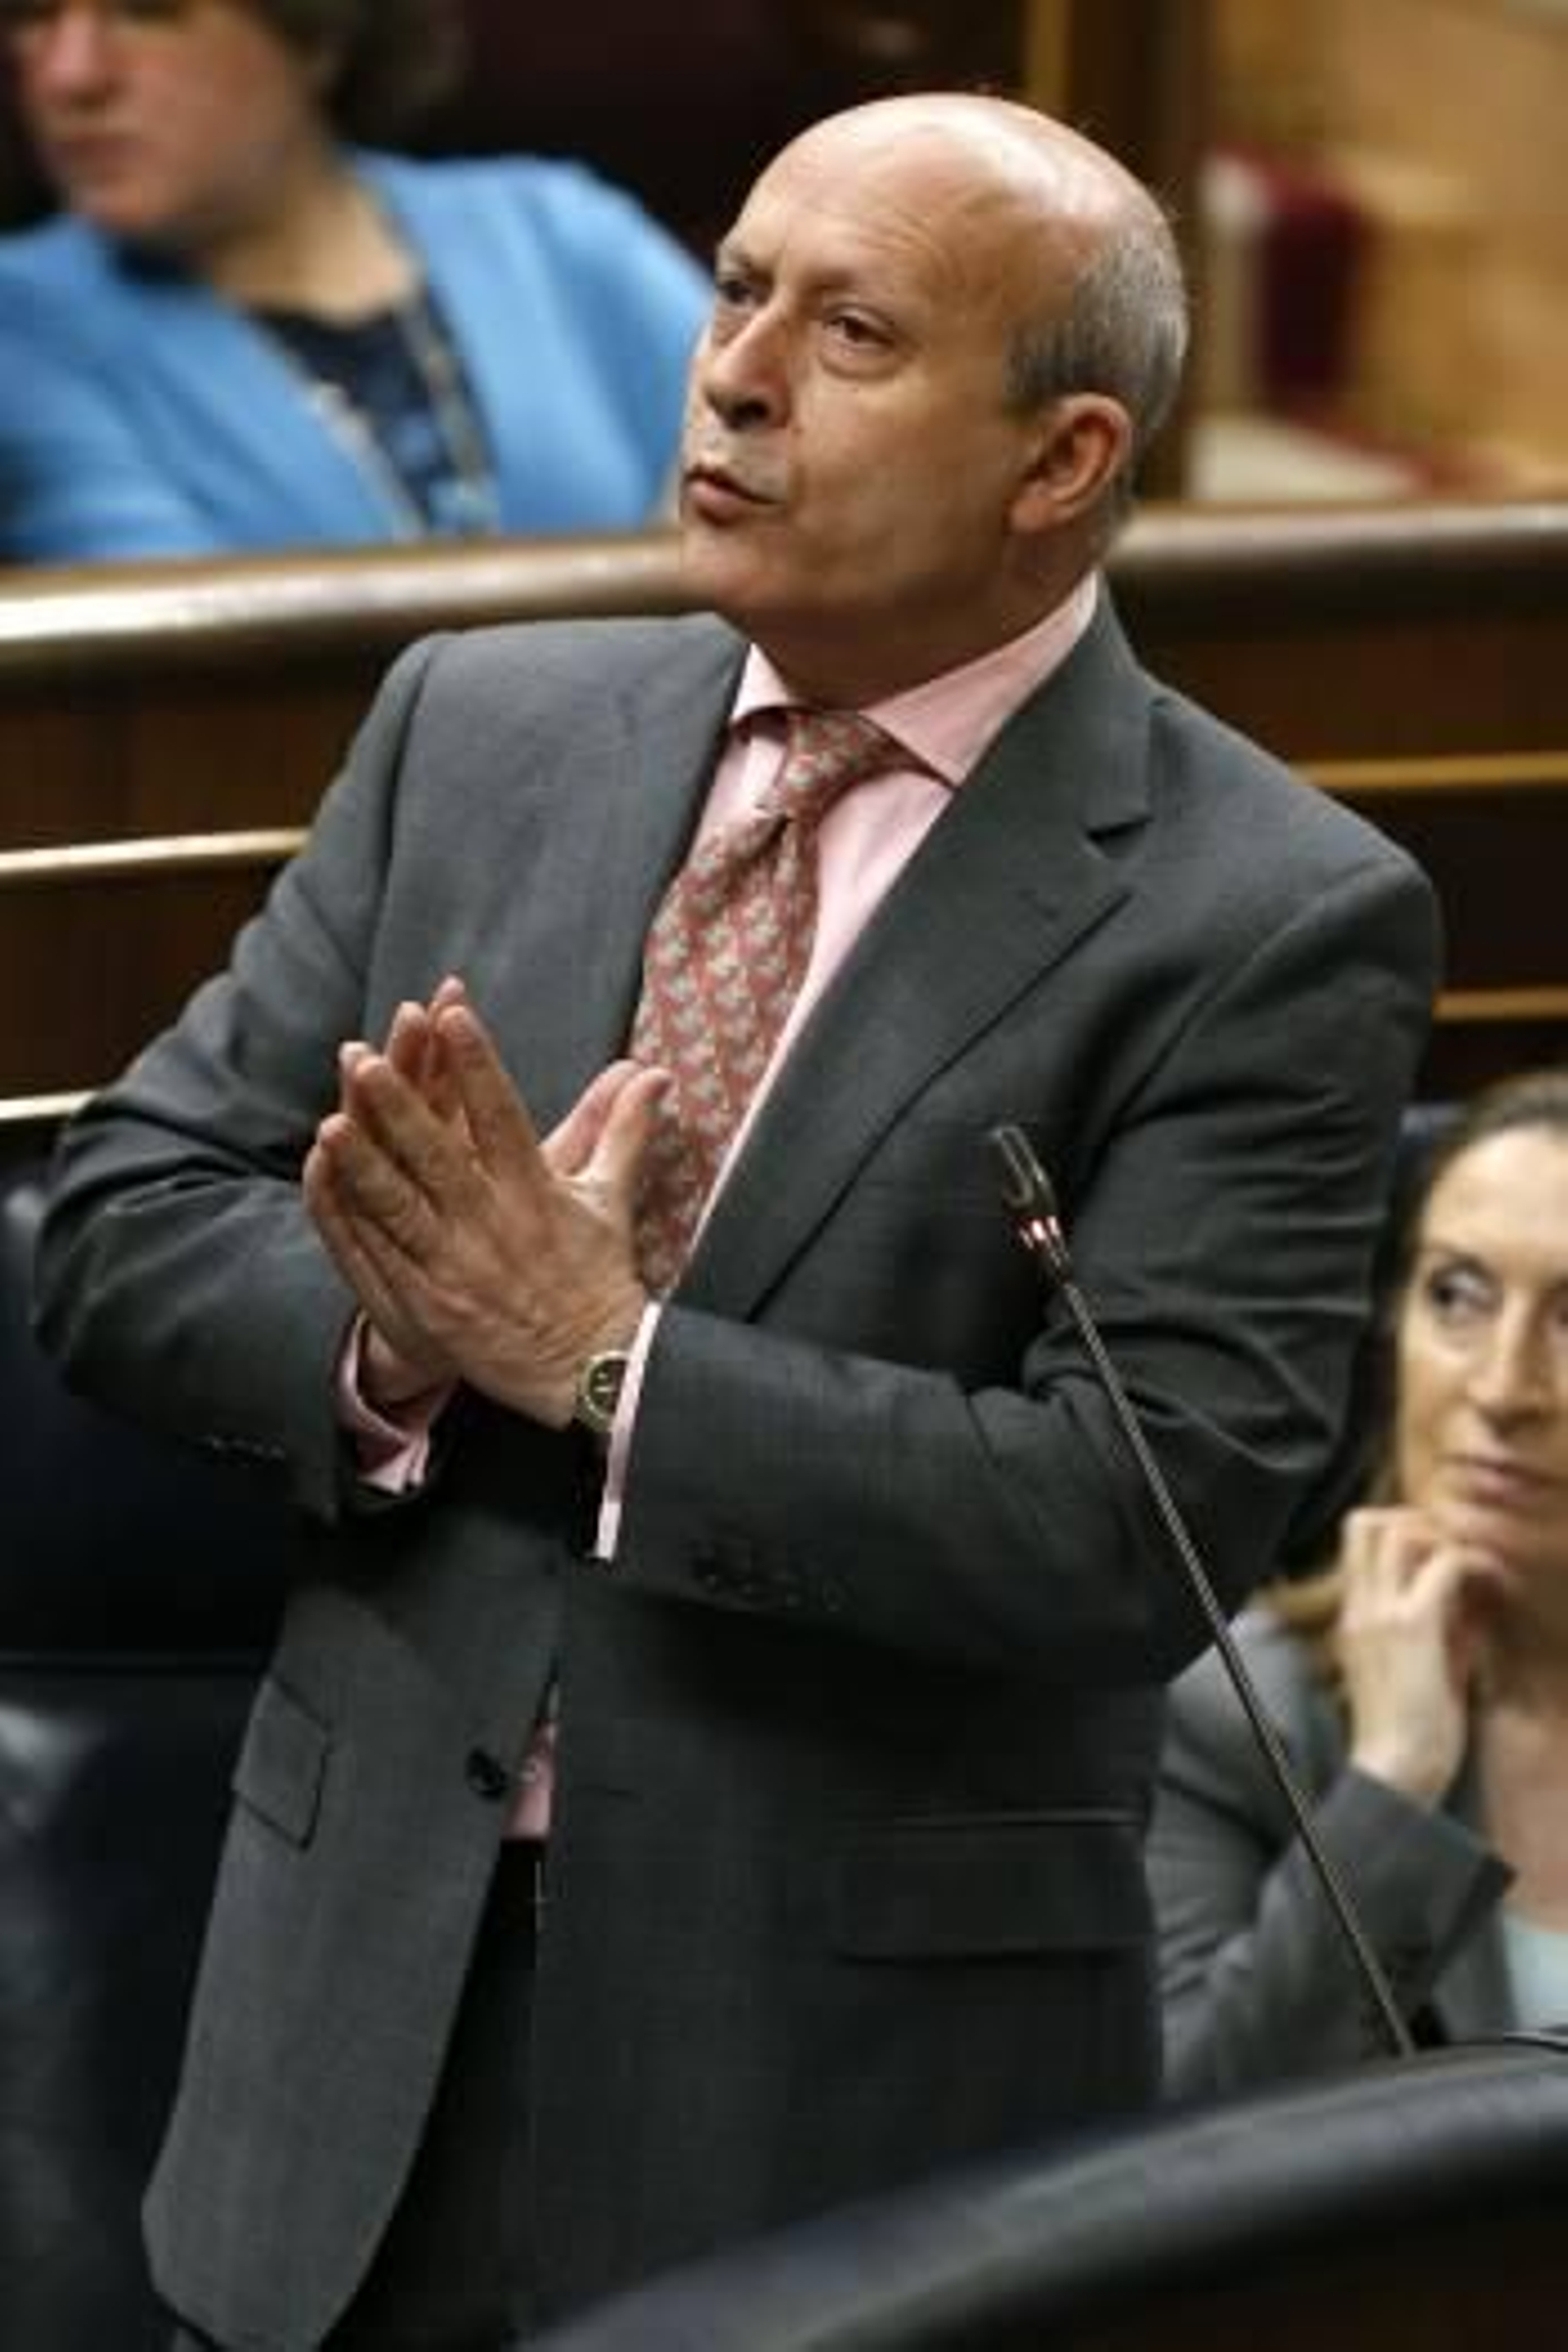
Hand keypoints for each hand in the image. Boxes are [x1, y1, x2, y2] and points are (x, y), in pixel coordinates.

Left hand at [304, 982, 666, 1425]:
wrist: (589, 1370)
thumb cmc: (598, 1276)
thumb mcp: (612, 1198)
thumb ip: (624, 1128)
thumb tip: (655, 1071)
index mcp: (537, 1193)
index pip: (503, 1116)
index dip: (477, 1065)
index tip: (453, 1015)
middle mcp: (493, 1226)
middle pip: (438, 1157)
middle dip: (400, 1106)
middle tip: (365, 1058)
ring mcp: (454, 1268)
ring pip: (398, 1207)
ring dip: (363, 1163)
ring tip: (331, 1119)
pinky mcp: (426, 1304)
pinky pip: (377, 1255)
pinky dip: (347, 1217)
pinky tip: (323, 1178)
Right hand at [1337, 1505, 1504, 1804]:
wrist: (1395, 1771)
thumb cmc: (1409, 1732)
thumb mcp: (1416, 1668)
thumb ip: (1433, 1630)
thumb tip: (1468, 1603)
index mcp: (1353, 1617)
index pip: (1356, 1541)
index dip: (1398, 1530)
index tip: (1437, 1554)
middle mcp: (1359, 1606)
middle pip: (1366, 1520)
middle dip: (1414, 1521)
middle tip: (1453, 1551)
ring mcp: (1381, 1612)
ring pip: (1398, 1529)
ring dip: (1442, 1538)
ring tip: (1473, 1569)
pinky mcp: (1413, 1626)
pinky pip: (1444, 1565)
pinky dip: (1473, 1564)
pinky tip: (1494, 1585)